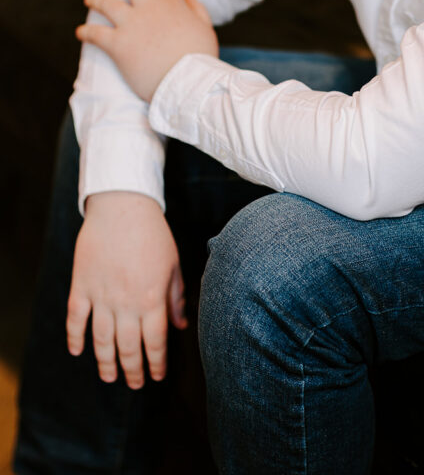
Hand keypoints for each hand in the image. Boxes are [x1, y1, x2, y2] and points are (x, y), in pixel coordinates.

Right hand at [66, 191, 187, 388]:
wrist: (123, 206)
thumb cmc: (153, 234)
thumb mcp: (173, 264)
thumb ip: (176, 297)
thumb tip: (182, 326)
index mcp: (152, 298)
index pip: (154, 342)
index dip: (155, 363)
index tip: (156, 376)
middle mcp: (126, 302)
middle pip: (127, 347)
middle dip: (132, 369)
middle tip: (134, 384)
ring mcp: (101, 295)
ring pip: (101, 339)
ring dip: (105, 362)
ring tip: (109, 376)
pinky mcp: (81, 285)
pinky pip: (75, 318)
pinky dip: (75, 337)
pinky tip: (77, 350)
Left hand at [76, 0, 218, 101]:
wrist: (187, 81)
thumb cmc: (200, 58)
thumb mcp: (205, 28)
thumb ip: (197, 8)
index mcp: (172, 3)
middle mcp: (149, 7)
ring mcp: (131, 24)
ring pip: (107, 3)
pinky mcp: (118, 44)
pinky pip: (96, 34)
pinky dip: (86, 32)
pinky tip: (80, 32)